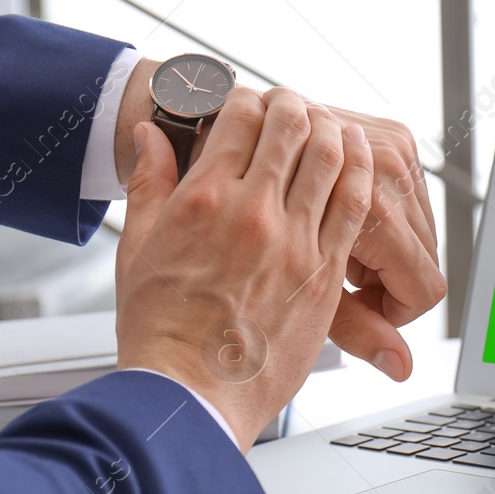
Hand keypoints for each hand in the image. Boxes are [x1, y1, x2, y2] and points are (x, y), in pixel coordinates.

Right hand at [112, 59, 445, 381]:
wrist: (191, 395)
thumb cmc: (161, 332)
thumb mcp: (137, 247)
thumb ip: (149, 183)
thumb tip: (150, 137)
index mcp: (204, 201)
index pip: (240, 117)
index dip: (247, 98)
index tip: (248, 101)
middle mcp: (254, 213)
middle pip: (291, 126)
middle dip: (291, 104)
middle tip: (288, 105)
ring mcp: (295, 241)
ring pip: (331, 156)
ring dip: (329, 128)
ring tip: (324, 122)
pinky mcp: (323, 272)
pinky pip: (354, 204)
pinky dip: (358, 170)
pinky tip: (356, 157)